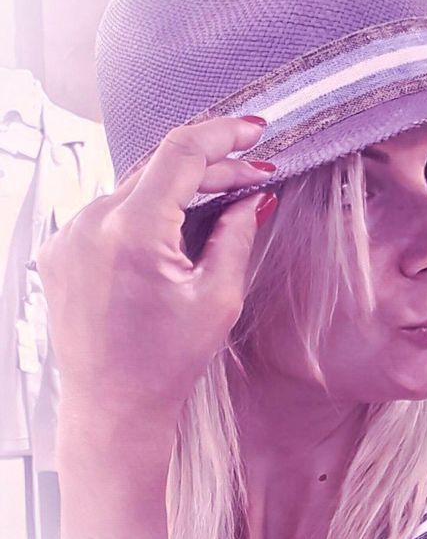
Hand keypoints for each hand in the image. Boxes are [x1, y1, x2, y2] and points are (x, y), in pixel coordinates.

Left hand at [36, 116, 276, 418]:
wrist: (112, 407)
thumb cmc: (165, 363)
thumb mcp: (217, 298)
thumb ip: (236, 235)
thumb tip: (252, 197)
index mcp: (132, 232)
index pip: (181, 152)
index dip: (224, 134)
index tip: (254, 131)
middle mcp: (90, 223)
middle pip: (159, 168)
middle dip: (211, 166)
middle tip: (253, 176)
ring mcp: (68, 235)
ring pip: (134, 187)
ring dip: (177, 188)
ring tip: (218, 200)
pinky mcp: (59, 250)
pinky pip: (110, 212)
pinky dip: (145, 209)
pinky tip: (173, 225)